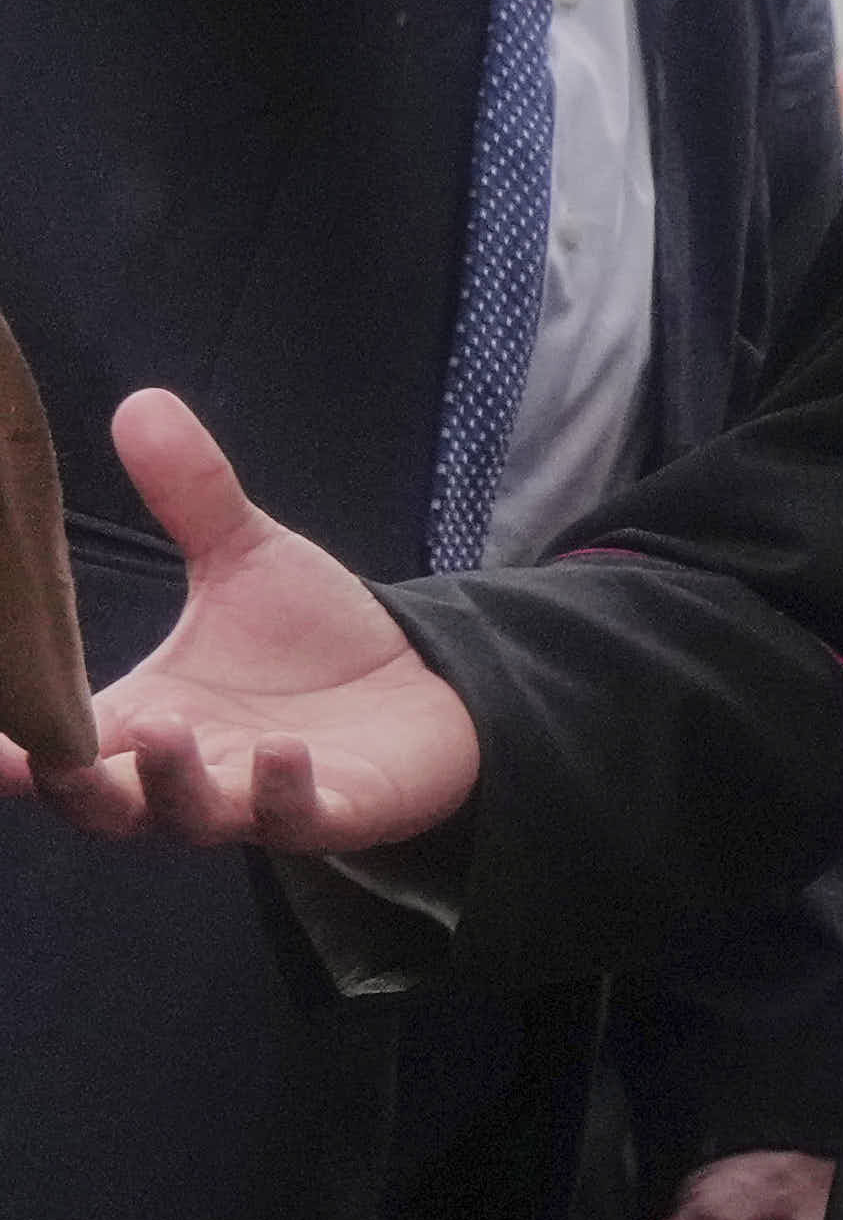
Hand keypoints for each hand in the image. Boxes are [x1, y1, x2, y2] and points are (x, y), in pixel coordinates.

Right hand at [27, 393, 478, 855]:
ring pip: (190, 816)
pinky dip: (281, 793)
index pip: (56, 746)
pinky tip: (279, 754)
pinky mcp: (330, 811)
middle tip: (44, 750)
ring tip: (163, 725)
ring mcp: (252, 800)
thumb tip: (142, 401)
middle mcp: (182, 772)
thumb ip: (192, 494)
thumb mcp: (247, 557)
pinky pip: (296, 818)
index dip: (11, 753)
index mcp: (141, 719)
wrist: (425, 679)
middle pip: (102, 804)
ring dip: (170, 781)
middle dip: (72, 782)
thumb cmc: (313, 638)